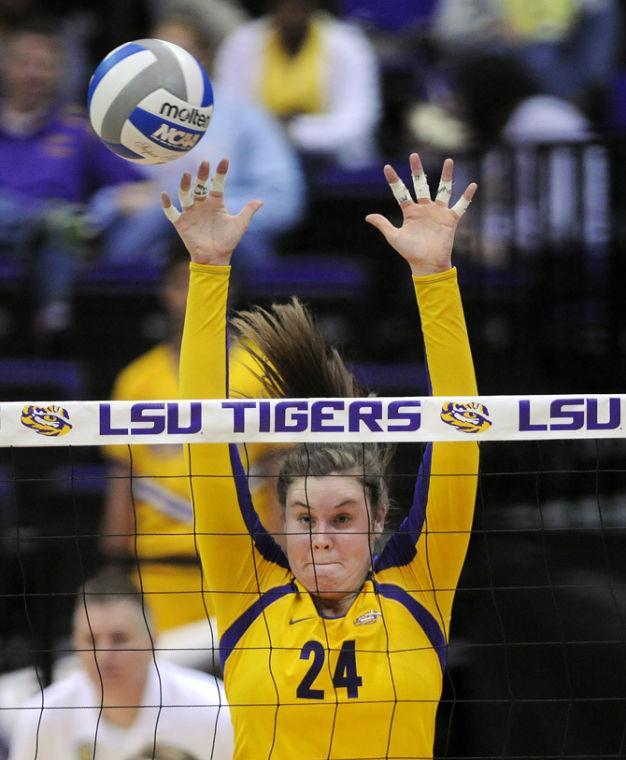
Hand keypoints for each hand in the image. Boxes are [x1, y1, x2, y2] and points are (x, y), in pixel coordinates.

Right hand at [161, 158, 261, 265]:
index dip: (221, 172)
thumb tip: (260, 201)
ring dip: (185, 185)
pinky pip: (171, 212)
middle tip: (204, 163)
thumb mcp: (240, 225)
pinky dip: (167, 204)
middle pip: (200, 185)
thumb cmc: (228, 241)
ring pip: (185, 194)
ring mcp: (191, 212)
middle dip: (202, 174)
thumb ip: (248, 212)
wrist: (216, 258)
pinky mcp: (181, 222)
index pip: (217, 183)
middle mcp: (202, 204)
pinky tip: (165, 195)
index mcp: (216, 202)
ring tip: (187, 175)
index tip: (225, 161)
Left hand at [365, 153, 476, 276]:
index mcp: (410, 212)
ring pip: (443, 190)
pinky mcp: (450, 219)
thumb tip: (367, 216)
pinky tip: (473, 185)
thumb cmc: (410, 252)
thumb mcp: (394, 237)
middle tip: (414, 155)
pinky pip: (460, 206)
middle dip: (417, 170)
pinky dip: (467, 197)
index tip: (387, 168)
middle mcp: (424, 209)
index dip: (394, 180)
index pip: (401, 192)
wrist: (427, 264)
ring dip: (446, 176)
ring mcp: (438, 212)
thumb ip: (383, 224)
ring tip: (449, 160)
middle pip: (421, 185)